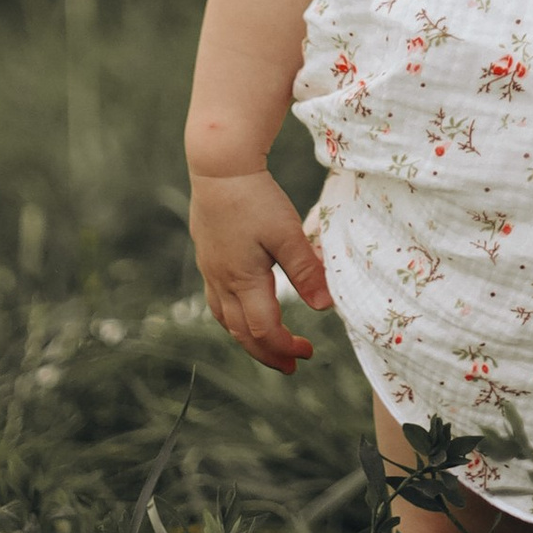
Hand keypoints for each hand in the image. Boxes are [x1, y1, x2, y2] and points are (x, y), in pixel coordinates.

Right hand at [190, 166, 334, 373]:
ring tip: (270, 345)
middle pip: (241, 333)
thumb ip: (306, 270)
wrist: (219, 166)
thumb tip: (325, 308)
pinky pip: (218, 301)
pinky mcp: (208, 256)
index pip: (263, 331)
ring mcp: (211, 270)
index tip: (308, 352)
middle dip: (267, 354)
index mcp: (242, 280)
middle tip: (292, 366)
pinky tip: (247, 309)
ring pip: (226, 320)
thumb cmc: (255, 197)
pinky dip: (235, 316)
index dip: (285, 347)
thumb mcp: (287, 232)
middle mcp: (221, 281)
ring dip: (249, 338)